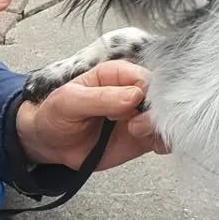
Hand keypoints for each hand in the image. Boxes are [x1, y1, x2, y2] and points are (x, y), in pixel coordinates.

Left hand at [15, 60, 167, 171]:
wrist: (51, 143)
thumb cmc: (56, 114)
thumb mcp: (69, 102)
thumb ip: (100, 98)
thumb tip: (134, 96)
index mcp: (116, 74)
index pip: (145, 77)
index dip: (143, 93)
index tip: (130, 108)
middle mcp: (132, 92)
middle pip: (162, 97)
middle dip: (155, 113)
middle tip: (135, 126)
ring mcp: (139, 115)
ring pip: (167, 118)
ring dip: (161, 128)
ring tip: (136, 134)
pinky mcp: (142, 136)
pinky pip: (164, 138)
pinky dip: (164, 142)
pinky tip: (152, 145)